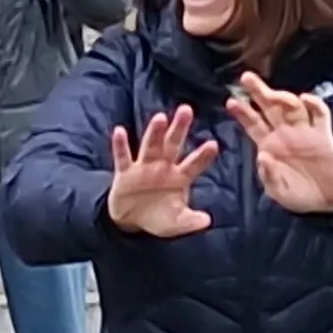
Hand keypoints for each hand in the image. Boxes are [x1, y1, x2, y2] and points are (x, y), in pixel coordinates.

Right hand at [105, 105, 222, 238]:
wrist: (131, 221)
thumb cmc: (158, 217)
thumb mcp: (176, 223)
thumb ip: (189, 221)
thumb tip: (207, 222)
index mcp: (180, 177)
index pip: (194, 164)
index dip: (202, 156)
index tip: (213, 144)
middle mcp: (163, 167)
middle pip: (173, 144)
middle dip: (179, 128)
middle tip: (187, 110)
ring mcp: (144, 167)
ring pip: (150, 146)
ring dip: (154, 132)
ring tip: (160, 117)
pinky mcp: (125, 172)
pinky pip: (123, 157)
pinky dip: (120, 145)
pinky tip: (119, 131)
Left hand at [229, 74, 332, 215]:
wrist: (327, 203)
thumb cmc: (298, 196)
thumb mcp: (278, 191)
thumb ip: (269, 175)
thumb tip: (263, 156)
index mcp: (269, 145)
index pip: (253, 123)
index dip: (242, 112)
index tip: (231, 101)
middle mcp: (285, 134)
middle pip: (269, 107)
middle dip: (258, 92)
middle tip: (246, 78)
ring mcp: (305, 132)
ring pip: (293, 106)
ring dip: (282, 97)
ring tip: (272, 94)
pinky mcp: (323, 135)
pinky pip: (320, 114)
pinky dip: (315, 104)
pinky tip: (306, 99)